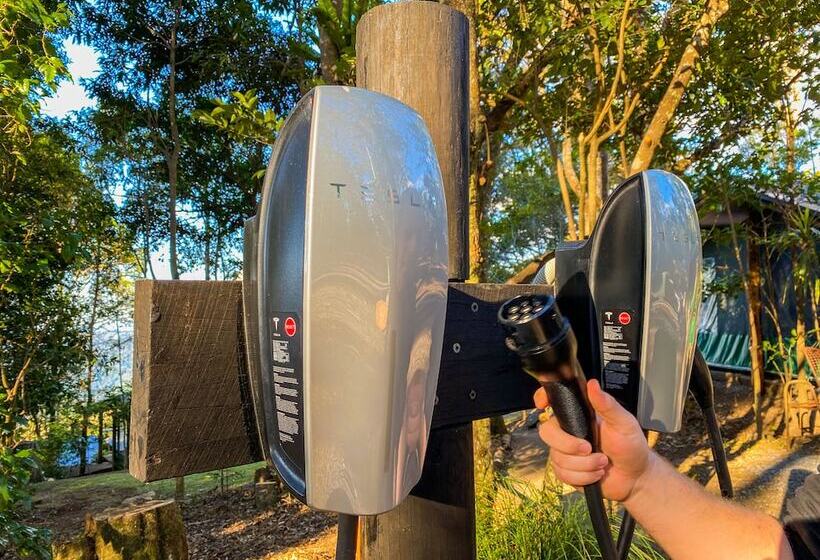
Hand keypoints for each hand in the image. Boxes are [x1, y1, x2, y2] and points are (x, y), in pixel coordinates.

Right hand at [534, 378, 653, 501]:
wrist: (635, 477)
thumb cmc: (631, 447)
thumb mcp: (624, 423)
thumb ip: (607, 404)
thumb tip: (592, 385)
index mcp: (580, 416)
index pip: (554, 402)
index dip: (542, 399)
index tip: (542, 404)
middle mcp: (569, 431)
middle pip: (547, 432)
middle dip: (569, 445)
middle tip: (589, 448)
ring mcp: (566, 452)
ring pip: (558, 457)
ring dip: (584, 465)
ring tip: (602, 462)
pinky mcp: (567, 471)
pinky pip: (563, 474)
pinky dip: (582, 477)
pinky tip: (595, 473)